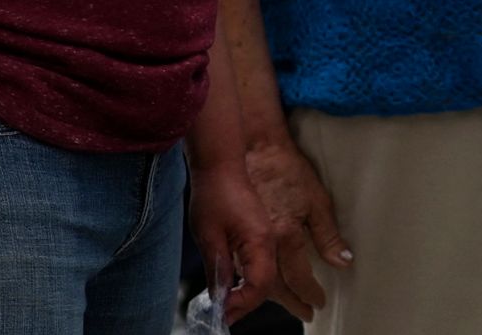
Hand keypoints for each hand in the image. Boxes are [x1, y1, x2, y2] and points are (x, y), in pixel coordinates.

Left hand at [187, 155, 280, 317]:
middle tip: (228, 318)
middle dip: (252, 305)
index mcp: (261, 241)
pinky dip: (253, 280)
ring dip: (255, 295)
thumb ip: (217, 269)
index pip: (260, 286)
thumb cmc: (215, 192)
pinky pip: (264, 263)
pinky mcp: (262, 231)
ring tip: (234, 308)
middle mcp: (271, 241)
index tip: (221, 312)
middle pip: (272, 284)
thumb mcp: (209, 235)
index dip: (241, 304)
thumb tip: (218, 299)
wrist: (222, 161)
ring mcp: (269, 236)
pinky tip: (237, 285)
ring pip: (270, 275)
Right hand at [241, 137, 353, 319]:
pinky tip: (261, 282)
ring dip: (272, 295)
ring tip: (288, 303)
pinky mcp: (228, 233)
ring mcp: (242, 238)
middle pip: (275, 286)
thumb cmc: (288, 169)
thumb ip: (328, 235)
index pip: (299, 277)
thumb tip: (343, 261)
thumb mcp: (317, 199)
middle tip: (305, 313)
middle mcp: (262, 242)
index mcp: (285, 234)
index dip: (309, 294)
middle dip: (292, 302)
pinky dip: (251, 278)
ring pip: (256, 278)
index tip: (317, 304)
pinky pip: (239, 267)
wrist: (254, 148)